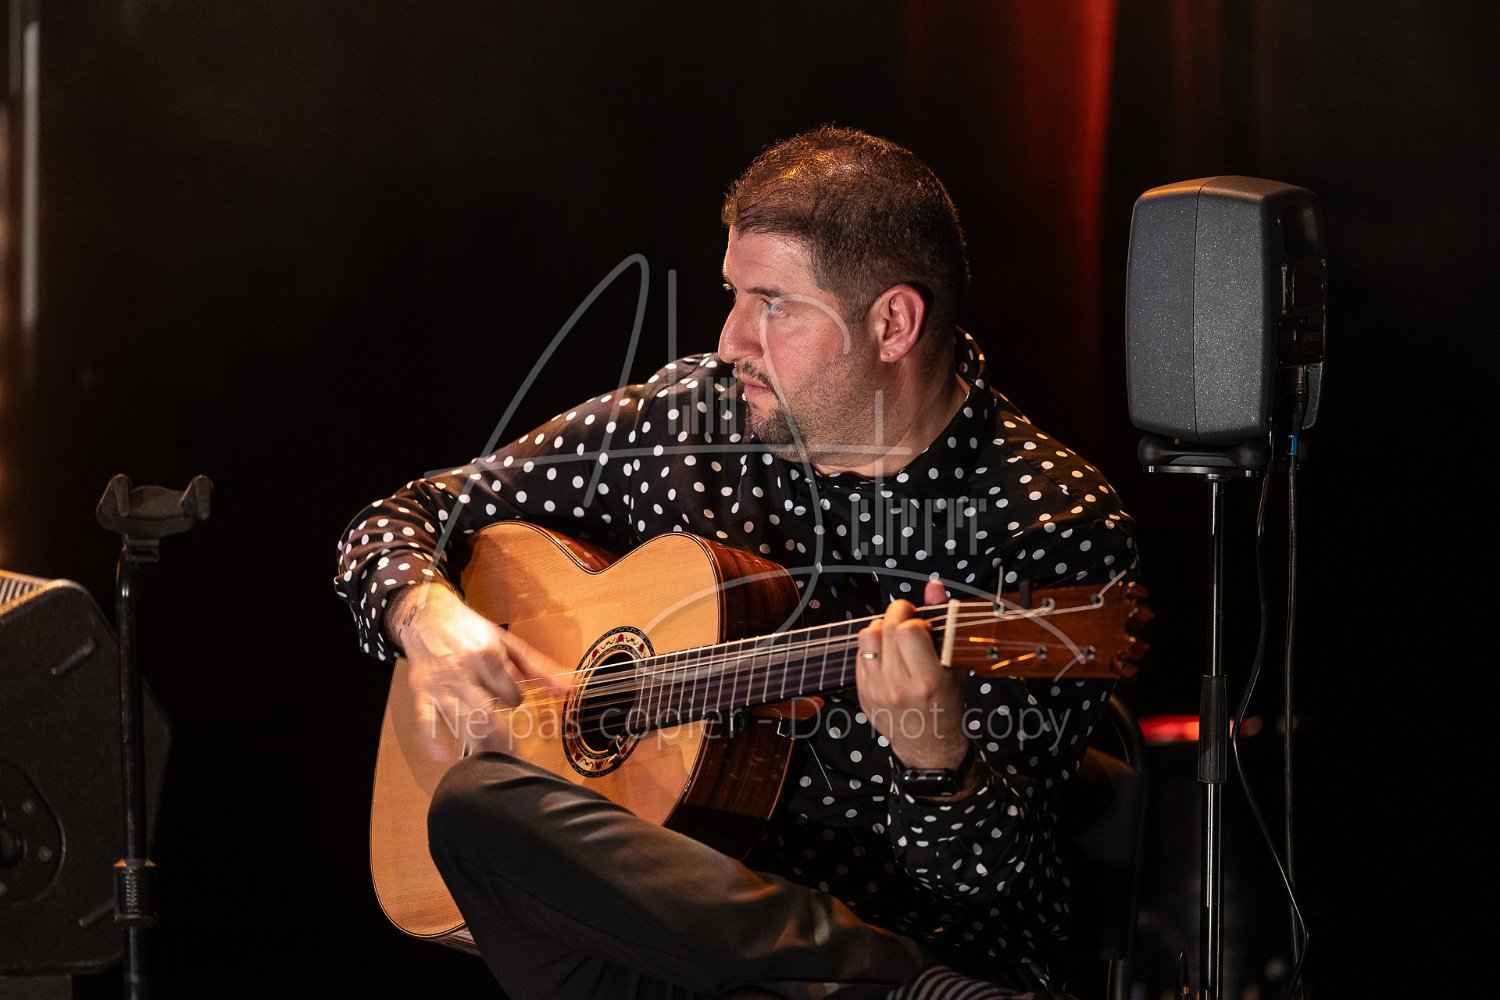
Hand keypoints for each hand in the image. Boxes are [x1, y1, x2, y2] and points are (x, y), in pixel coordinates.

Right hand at [390, 583, 559, 760]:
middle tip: (517, 760)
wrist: (427, 616)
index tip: (513, 700)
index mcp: (488, 656)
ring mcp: (442, 685)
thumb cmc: (470, 630)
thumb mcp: (507, 643)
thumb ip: (538, 668)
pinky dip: (432, 738)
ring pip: (462, 720)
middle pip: (487, 712)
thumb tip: (567, 688)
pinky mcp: (423, 692)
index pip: (511, 694)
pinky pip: (425, 718)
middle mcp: (464, 672)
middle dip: (502, 740)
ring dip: (478, 744)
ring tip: (493, 764)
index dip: (515, 700)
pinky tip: (441, 755)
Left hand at [855, 579, 969, 769]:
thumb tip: (934, 586)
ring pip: (867, 637)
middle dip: (898, 614)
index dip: (916, 619)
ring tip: (896, 636)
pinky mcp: (862, 693)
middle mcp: (898, 686)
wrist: (928, 745)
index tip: (924, 625)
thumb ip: (944, 620)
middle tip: (909, 620)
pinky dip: (872, 646)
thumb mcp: (954, 664)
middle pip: (886, 629)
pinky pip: (859, 654)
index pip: (909, 631)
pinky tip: (887, 653)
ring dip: (881, 628)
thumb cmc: (946, 703)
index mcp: (927, 681)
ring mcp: (876, 690)